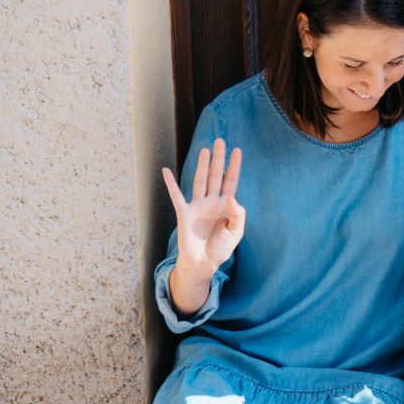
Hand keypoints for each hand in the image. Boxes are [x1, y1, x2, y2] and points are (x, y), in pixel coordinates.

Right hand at [162, 138, 245, 276]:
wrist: (203, 263)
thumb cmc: (220, 248)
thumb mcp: (236, 232)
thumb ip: (238, 214)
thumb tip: (232, 197)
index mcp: (226, 205)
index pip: (231, 181)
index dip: (234, 166)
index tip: (237, 150)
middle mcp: (211, 201)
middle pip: (215, 175)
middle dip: (218, 159)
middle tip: (220, 141)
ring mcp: (197, 206)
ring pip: (200, 181)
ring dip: (202, 165)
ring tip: (205, 149)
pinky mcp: (184, 213)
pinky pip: (176, 195)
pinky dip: (171, 183)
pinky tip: (166, 170)